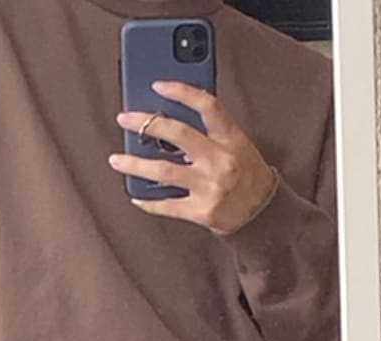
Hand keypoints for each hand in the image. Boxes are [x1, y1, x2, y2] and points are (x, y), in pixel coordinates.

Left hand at [109, 81, 277, 235]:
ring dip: (135, 164)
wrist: (263, 215)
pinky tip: (135, 196)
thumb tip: (170, 120)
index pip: (207, 106)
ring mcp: (209, 187)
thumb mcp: (238, 144)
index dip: (182, 91)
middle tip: (124, 119)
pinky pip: (167, 206)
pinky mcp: (201, 212)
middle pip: (177, 135)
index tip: (158, 85)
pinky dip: (148, 202)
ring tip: (116, 159)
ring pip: (164, 171)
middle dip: (146, 124)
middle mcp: (219, 161)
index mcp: (230, 139)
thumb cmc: (247, 175)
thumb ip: (211, 130)